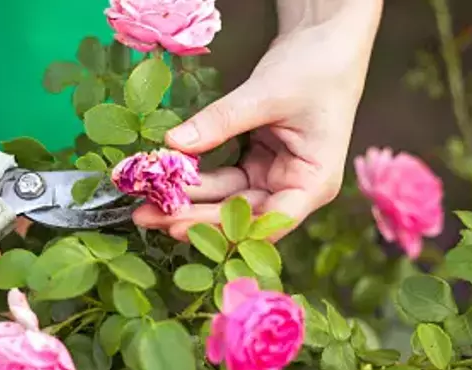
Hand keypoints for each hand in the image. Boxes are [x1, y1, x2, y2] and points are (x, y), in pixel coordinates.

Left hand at [133, 0, 381, 240]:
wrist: (324, 39)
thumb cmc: (315, 67)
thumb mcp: (266, 94)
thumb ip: (221, 121)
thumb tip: (175, 143)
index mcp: (314, 182)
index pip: (269, 220)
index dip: (224, 228)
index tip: (180, 227)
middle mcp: (295, 187)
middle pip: (241, 214)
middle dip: (194, 217)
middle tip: (148, 216)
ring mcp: (275, 176)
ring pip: (227, 199)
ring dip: (189, 200)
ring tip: (147, 204)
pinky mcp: (258, 162)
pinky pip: (224, 179)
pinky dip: (197, 179)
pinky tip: (166, 180)